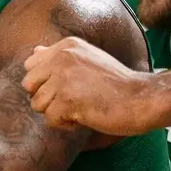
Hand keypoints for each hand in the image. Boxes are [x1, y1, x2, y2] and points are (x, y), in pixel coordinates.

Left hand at [21, 38, 163, 136]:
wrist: (141, 98)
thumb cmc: (116, 83)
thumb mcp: (88, 59)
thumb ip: (60, 56)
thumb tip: (34, 51)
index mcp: (66, 46)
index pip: (30, 65)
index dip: (44, 82)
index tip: (68, 86)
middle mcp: (62, 57)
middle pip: (29, 85)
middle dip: (46, 98)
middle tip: (71, 100)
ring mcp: (64, 78)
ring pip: (37, 104)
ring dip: (57, 112)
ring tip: (80, 108)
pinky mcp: (68, 100)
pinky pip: (50, 119)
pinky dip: (66, 124)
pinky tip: (84, 117)